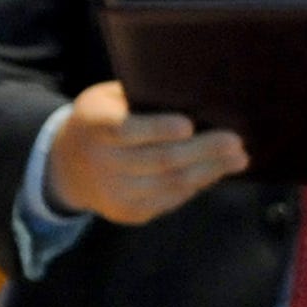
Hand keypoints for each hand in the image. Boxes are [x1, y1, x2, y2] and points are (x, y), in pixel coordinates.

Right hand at [45, 80, 247, 225]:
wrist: (68, 167)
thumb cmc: (100, 119)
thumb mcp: (106, 99)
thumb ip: (138, 97)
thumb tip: (194, 93)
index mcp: (95, 126)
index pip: (125, 130)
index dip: (157, 129)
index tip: (188, 125)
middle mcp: (102, 163)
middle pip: (158, 160)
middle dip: (202, 151)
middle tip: (235, 142)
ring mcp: (115, 193)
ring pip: (170, 184)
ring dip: (209, 172)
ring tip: (238, 159)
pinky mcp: (129, 213)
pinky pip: (170, 201)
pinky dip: (196, 186)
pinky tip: (215, 172)